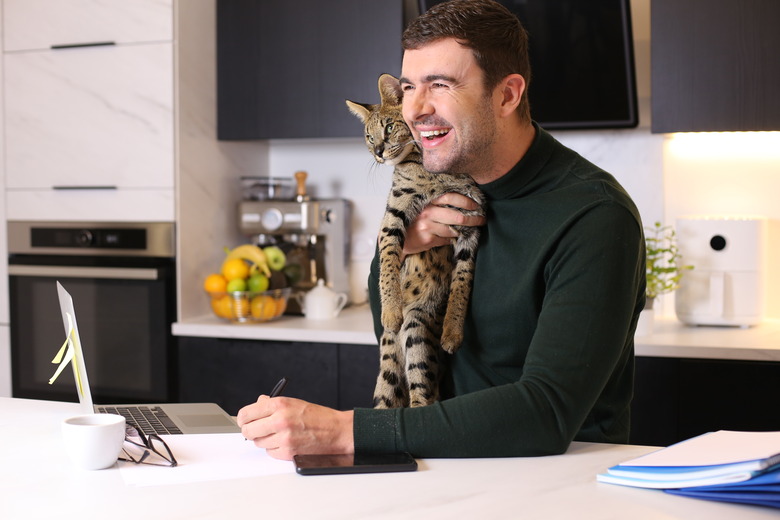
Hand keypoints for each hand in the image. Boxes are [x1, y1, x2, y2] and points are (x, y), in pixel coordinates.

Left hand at [236, 396, 353, 459]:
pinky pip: (270, 452)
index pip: (246, 414)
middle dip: (251, 431)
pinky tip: (285, 442)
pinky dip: (274, 449)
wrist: (336, 430)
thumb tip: (257, 404)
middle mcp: (280, 420)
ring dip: (264, 440)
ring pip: (258, 443)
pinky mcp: (288, 452)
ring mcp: (283, 437)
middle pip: (248, 431)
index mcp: (279, 404)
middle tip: (257, 430)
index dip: (243, 419)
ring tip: (278, 434)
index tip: (244, 421)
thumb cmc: (317, 416)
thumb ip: (272, 403)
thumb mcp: (293, 402)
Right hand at [403, 193, 485, 255]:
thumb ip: (437, 204)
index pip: (450, 197)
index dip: (465, 201)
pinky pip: (447, 239)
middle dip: (473, 219)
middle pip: (456, 216)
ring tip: (471, 229)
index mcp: (426, 201)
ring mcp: (427, 227)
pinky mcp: (428, 240)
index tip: (476, 205)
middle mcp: (426, 213)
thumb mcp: (421, 207)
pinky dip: (452, 238)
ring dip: (464, 230)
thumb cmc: (412, 220)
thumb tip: (462, 203)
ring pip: (453, 229)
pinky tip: (453, 237)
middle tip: (482, 219)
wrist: (397, 236)